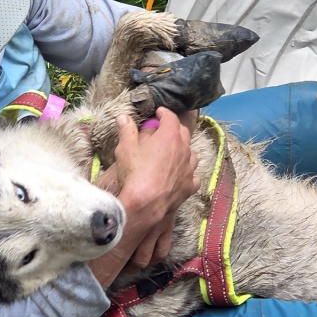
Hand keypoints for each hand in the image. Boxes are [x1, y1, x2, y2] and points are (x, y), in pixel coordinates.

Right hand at [88, 108, 198, 285]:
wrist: (145, 203)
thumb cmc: (135, 172)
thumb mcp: (125, 148)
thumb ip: (126, 130)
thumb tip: (123, 117)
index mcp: (170, 136)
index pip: (170, 117)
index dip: (164, 113)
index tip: (159, 112)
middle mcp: (184, 150)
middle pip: (184, 133)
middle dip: (174, 129)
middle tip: (164, 130)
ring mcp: (189, 169)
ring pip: (191, 154)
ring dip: (184, 150)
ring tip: (174, 153)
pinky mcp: (190, 186)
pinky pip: (193, 176)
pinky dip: (188, 173)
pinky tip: (182, 176)